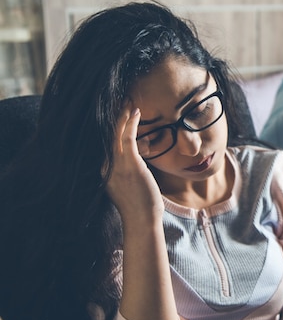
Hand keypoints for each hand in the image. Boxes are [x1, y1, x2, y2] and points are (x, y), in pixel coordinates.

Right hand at [106, 106, 162, 224]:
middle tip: (120, 100)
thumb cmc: (139, 204)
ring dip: (122, 115)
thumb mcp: (129, 183)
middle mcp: (106, 166)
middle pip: (107, 134)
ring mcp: (117, 165)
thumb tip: (137, 154)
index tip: (114, 112)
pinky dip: (131, 123)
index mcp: (104, 170)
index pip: (104, 143)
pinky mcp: (130, 165)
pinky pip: (128, 138)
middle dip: (113, 116)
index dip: (109, 126)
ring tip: (128, 100)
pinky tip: (136, 112)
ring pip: (116, 133)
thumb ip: (128, 167)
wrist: (142, 220)